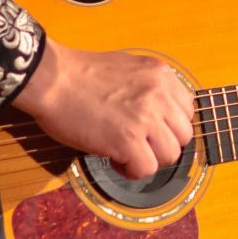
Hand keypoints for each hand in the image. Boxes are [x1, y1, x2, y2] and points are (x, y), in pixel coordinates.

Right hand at [11, 42, 195, 178]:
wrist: (51, 79)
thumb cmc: (79, 74)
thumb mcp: (127, 67)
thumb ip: (149, 86)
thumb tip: (160, 112)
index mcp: (161, 74)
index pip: (187, 110)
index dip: (168, 125)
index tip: (151, 130)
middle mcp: (159, 94)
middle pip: (184, 135)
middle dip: (162, 145)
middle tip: (138, 145)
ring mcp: (146, 117)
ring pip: (170, 155)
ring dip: (148, 159)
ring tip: (124, 153)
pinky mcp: (128, 140)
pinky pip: (146, 169)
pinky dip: (131, 171)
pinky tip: (114, 159)